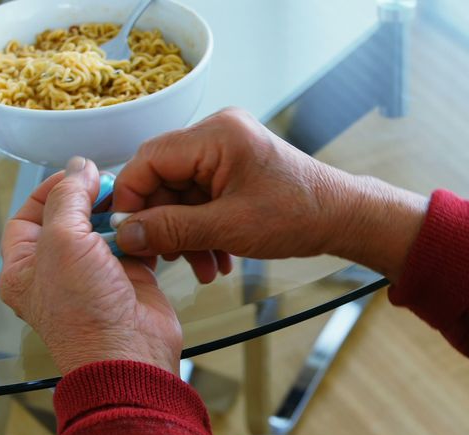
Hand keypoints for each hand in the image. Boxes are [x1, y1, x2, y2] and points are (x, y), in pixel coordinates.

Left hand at [0, 157, 181, 375]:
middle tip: (108, 184)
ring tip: (129, 201)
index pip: (28, 215)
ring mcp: (92, 276)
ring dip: (116, 214)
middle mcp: (56, 272)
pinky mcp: (126, 279)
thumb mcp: (62, 240)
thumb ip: (68, 197)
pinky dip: (139, 230)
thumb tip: (78, 168)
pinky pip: (131, 244)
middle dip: (89, 199)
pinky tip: (145, 219)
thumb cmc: (83, 313)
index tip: (77, 174)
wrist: (128, 352)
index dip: (51, 190)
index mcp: (24, 267)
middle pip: (69, 218)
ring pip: (102, 229)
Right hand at [112, 108, 427, 282]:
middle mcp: (217, 133)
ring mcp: (226, 150)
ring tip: (200, 267)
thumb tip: (126, 235)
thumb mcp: (228, 228)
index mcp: (215, 134)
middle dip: (163, 223)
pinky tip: (215, 258)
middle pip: (162, 177)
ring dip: (185, 234)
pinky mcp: (233, 168)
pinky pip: (201, 197)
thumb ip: (172, 230)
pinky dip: (202, 229)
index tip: (126, 234)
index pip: (148, 159)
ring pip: (181, 193)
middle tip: (164, 258)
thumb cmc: (299, 214)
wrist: (342, 217)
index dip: (130, 198)